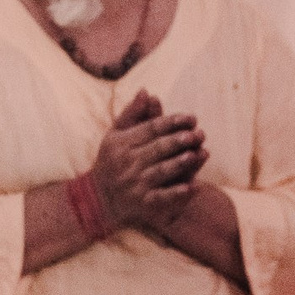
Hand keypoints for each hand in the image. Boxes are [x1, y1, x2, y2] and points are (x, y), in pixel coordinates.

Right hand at [92, 89, 205, 232]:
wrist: (97, 200)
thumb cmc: (111, 162)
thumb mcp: (115, 135)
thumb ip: (132, 114)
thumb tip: (146, 90)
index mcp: (122, 143)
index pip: (150, 129)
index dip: (172, 122)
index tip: (191, 118)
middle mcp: (127, 163)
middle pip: (157, 149)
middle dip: (178, 141)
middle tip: (197, 134)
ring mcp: (135, 184)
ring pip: (160, 171)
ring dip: (179, 163)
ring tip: (196, 154)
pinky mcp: (142, 204)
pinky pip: (160, 198)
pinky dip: (175, 194)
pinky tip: (191, 187)